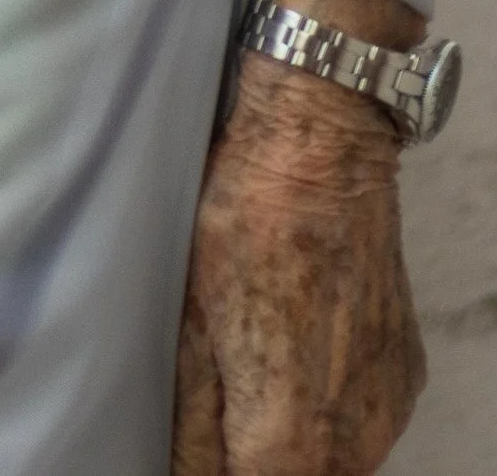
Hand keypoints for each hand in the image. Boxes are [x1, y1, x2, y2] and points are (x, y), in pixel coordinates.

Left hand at [172, 0, 426, 472]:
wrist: (323, 147)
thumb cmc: (246, 218)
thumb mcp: (190, 320)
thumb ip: (194, 420)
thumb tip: (184, 470)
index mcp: (293, 429)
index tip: (192, 454)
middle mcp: (355, 433)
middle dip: (250, 462)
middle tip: (213, 422)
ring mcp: (388, 405)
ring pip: (334, 464)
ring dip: (291, 448)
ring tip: (249, 384)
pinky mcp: (406, 375)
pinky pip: (362, 426)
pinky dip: (326, 416)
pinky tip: (293, 364)